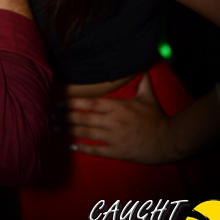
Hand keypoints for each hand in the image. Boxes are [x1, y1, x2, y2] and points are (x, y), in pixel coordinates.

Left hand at [63, 74, 177, 164]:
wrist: (169, 140)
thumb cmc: (158, 117)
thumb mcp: (148, 96)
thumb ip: (142, 81)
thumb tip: (142, 67)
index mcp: (117, 106)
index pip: (89, 103)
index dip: (72, 102)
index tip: (57, 101)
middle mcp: (113, 121)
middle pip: (83, 118)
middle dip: (65, 117)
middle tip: (49, 116)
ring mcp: (115, 137)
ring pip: (87, 133)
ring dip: (70, 131)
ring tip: (55, 129)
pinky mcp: (118, 152)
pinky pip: (97, 151)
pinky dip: (83, 149)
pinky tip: (72, 146)